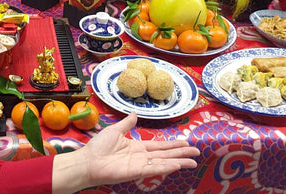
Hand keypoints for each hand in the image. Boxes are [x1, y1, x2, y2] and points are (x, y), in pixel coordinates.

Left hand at [52, 113, 199, 192]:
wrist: (88, 160)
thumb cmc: (98, 147)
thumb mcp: (115, 130)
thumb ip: (126, 123)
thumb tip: (135, 113)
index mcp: (137, 146)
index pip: (159, 145)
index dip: (173, 144)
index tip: (185, 142)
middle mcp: (141, 156)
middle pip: (166, 154)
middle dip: (181, 153)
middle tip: (196, 152)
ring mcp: (140, 165)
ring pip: (164, 162)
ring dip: (178, 161)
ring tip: (193, 161)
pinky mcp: (136, 172)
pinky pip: (154, 169)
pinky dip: (165, 167)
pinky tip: (177, 165)